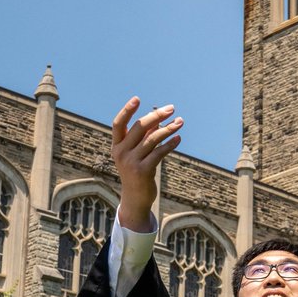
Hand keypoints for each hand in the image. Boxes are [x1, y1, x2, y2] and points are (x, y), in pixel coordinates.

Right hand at [111, 98, 183, 230]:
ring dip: (168, 128)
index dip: (127, 110)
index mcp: (116, 145)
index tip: (137, 98)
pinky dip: (170, 144)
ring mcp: (131, 162)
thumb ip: (144, 136)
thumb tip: (158, 116)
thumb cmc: (137, 171)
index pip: (118, 124)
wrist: (135, 198)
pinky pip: (159, 152)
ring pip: (152, 139)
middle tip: (171, 108)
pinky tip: (178, 138)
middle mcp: (121, 152)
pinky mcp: (143, 171)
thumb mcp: (137, 152)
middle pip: (139, 127)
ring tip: (180, 122)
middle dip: (157, 115)